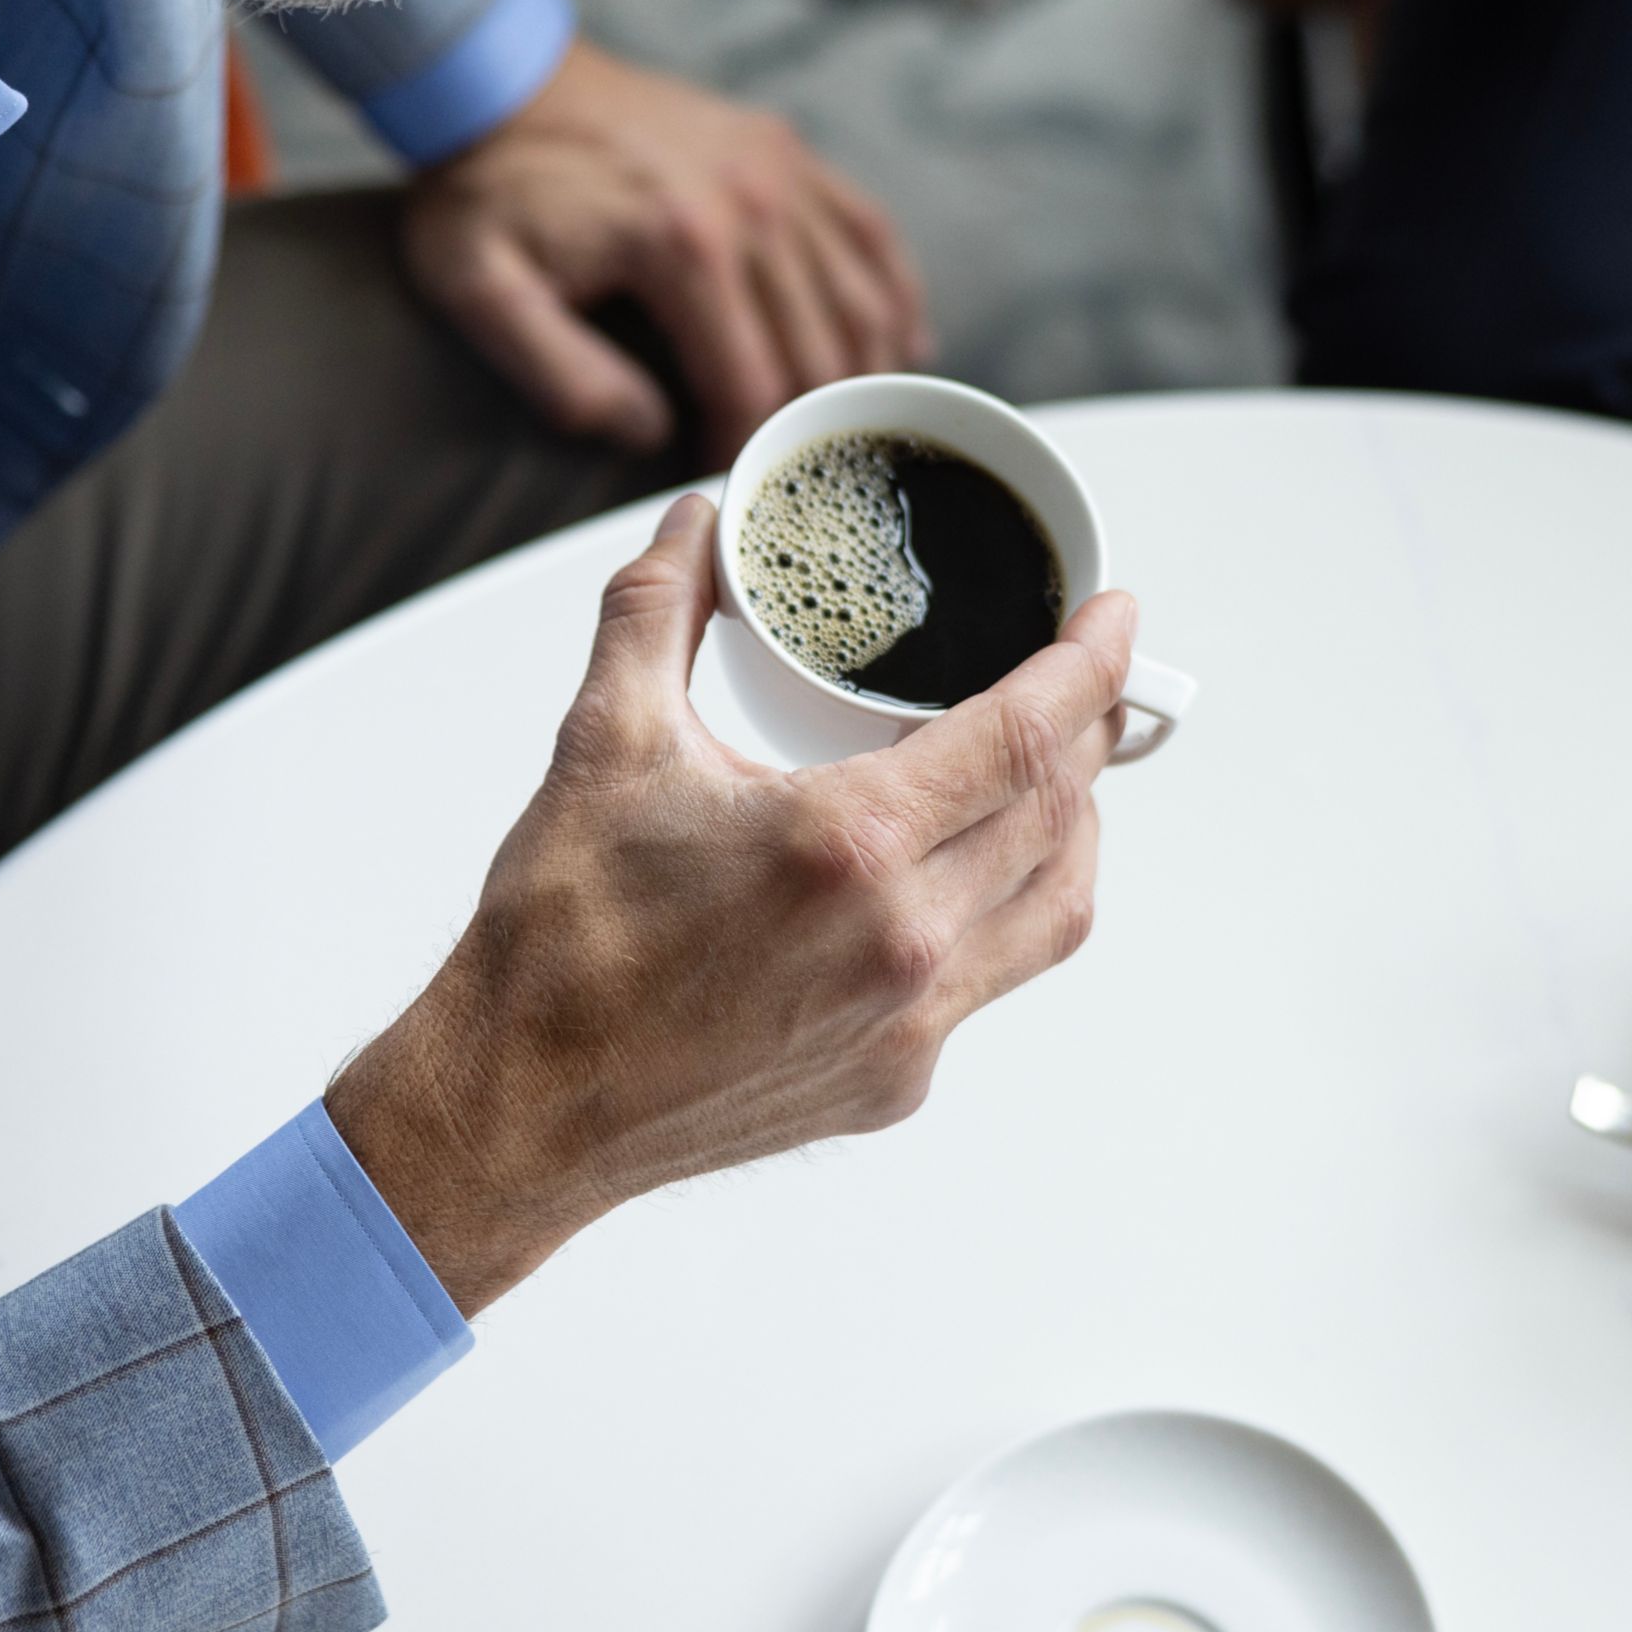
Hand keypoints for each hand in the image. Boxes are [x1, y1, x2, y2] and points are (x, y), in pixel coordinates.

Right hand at [324, 495, 1131, 1309]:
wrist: (518, 1109)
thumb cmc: (560, 942)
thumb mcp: (605, 742)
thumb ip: (659, 609)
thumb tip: (698, 521)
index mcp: (849, 845)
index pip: (1028, 732)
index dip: (1091, 663)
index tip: (1113, 614)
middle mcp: (904, 943)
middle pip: (1062, 810)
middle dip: (1091, 728)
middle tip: (1085, 672)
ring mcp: (909, 1024)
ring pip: (1056, 905)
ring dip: (1073, 825)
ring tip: (1052, 766)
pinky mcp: (895, 1082)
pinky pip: (996, 979)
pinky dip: (1008, 909)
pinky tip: (970, 871)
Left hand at [403, 41, 932, 459]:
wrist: (497, 78)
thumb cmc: (486, 188)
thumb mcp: (483, 289)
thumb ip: (564, 375)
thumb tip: (649, 434)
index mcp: (684, 246)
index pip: (752, 386)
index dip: (747, 449)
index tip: (728, 485)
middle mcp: (752, 203)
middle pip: (823, 351)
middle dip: (813, 428)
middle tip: (791, 474)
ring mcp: (779, 171)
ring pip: (864, 299)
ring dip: (870, 376)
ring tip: (851, 435)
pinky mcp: (787, 150)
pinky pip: (870, 235)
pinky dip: (893, 297)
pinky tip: (900, 348)